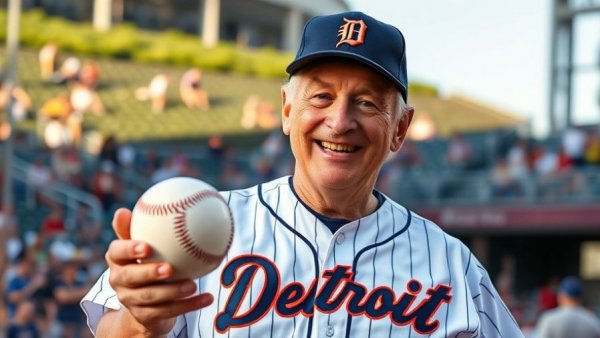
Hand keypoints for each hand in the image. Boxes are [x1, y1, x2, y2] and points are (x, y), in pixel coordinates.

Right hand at [105, 208, 213, 335]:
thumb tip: (127, 207)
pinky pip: (170, 312)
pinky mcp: (146, 317)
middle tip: (169, 268)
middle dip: (149, 273)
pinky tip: (208, 297)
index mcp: (116, 260)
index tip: (146, 246)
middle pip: (131, 278)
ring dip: (174, 292)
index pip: (116, 253)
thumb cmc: (145, 260)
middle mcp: (119, 281)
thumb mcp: (141, 242)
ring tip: (192, 284)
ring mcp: (131, 301)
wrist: (143, 301)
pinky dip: (190, 305)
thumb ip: (137, 226)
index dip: (128, 250)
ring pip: (151, 298)